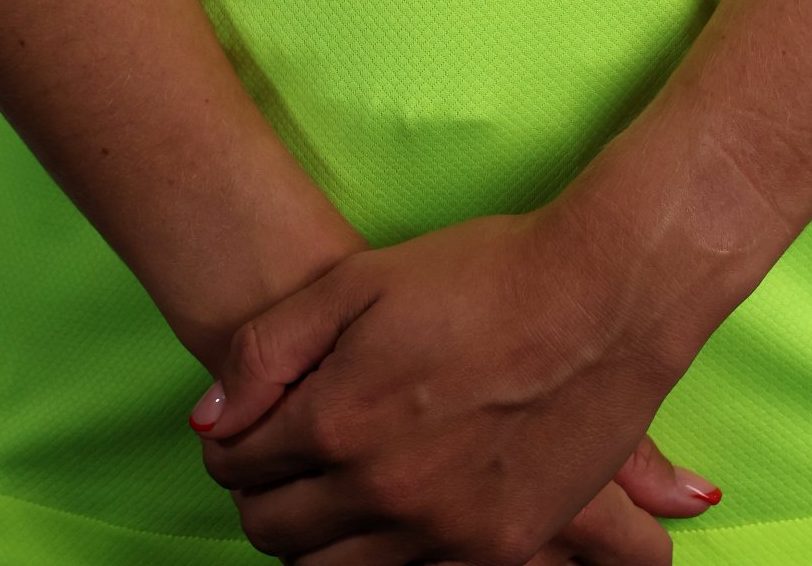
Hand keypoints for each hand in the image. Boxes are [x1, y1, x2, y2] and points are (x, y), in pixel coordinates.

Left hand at [187, 207, 718, 564]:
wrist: (602, 294)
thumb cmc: (482, 272)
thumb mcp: (359, 280)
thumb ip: (269, 350)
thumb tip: (209, 420)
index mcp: (338, 422)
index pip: (239, 468)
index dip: (231, 446)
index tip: (243, 431)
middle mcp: (383, 493)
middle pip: (277, 534)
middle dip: (262, 498)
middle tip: (278, 462)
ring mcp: (445, 533)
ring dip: (316, 537)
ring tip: (330, 489)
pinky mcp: (501, 548)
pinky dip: (385, 556)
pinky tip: (393, 510)